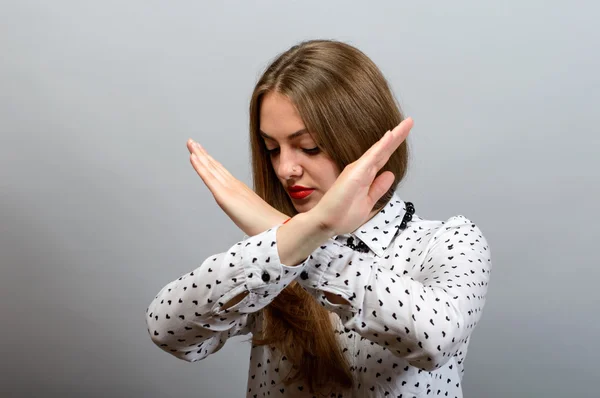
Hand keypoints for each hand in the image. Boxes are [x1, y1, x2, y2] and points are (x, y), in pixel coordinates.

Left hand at [187, 139, 288, 235]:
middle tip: (192, 142)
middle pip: (216, 167)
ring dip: (199, 154)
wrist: (278, 228)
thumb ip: (257, 216)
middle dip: (203, 154)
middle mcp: (235, 186)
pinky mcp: (225, 196)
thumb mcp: (259, 218)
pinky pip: (209, 178)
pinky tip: (193, 157)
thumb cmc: (270, 226)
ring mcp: (230, 189)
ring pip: (211, 168)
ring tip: (191, 143)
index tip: (202, 153)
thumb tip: (258, 221)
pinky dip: (200, 166)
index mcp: (242, 190)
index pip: (223, 173)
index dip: (212, 162)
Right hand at [310, 118, 413, 235]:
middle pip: (384, 150)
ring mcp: (359, 169)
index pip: (383, 157)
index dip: (394, 145)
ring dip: (393, 136)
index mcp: (366, 176)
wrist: (326, 222)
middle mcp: (362, 169)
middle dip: (398, 136)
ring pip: (380, 149)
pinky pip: (372, 156)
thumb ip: (378, 188)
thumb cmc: (342, 214)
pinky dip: (382, 145)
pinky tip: (391, 135)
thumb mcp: (367, 202)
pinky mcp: (356, 172)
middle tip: (409, 122)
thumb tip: (390, 174)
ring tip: (405, 124)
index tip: (405, 133)